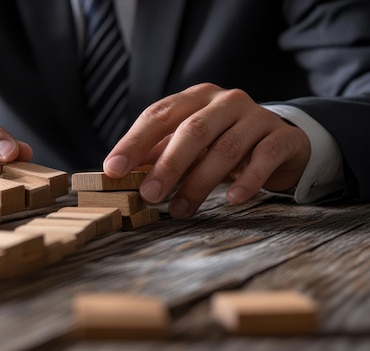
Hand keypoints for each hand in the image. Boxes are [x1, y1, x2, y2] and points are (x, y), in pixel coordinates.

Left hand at [103, 83, 310, 218]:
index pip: (158, 115)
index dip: (134, 142)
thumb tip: (119, 175)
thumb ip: (159, 154)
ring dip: (199, 183)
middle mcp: (225, 101)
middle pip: (192, 130)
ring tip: (180, 210)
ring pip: (226, 148)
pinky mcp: (282, 137)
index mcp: (195, 97)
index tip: (113, 170)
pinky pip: (264, 158)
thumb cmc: (222, 142)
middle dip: (168, 165)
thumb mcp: (190, 144)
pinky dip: (248, 180)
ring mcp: (256, 116)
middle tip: (149, 196)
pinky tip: (233, 200)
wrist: (280, 141)